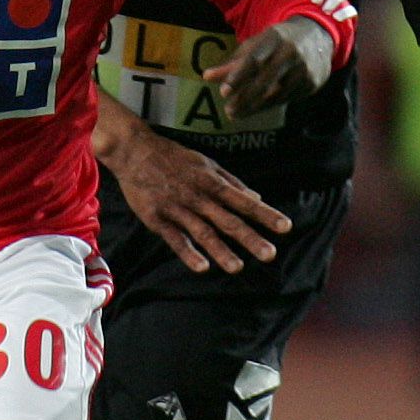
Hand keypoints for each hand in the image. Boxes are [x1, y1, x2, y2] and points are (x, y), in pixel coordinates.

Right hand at [108, 125, 290, 274]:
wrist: (135, 151)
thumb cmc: (174, 157)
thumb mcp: (206, 163)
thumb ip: (231, 182)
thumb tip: (257, 196)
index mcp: (212, 183)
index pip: (244, 201)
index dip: (265, 214)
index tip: (285, 227)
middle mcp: (198, 196)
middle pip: (228, 220)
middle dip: (250, 237)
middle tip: (270, 254)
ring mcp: (178, 208)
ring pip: (203, 232)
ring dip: (221, 251)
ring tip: (238, 268)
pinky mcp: (157, 219)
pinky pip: (175, 238)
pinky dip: (188, 253)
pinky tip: (202, 267)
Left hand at [203, 16, 332, 119]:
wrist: (317, 36)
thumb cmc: (277, 42)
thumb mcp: (255, 46)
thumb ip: (232, 63)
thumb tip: (206, 77)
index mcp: (275, 37)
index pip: (254, 59)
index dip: (238, 76)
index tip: (223, 92)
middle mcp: (292, 52)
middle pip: (266, 79)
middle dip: (245, 97)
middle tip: (229, 110)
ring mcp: (304, 68)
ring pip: (277, 92)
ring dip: (255, 106)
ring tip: (236, 114)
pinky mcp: (312, 82)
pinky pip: (287, 98)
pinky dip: (269, 106)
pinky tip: (255, 110)